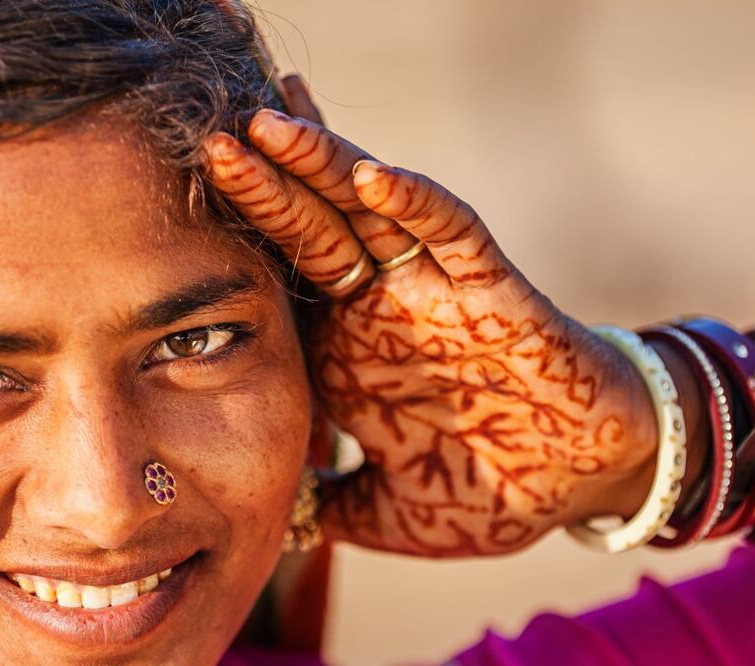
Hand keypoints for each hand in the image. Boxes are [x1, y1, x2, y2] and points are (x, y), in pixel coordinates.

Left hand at [205, 79, 658, 555]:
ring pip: (368, 213)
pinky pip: (451, 235)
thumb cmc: (488, 490)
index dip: (236, 243)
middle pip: (310, 230)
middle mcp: (383, 308)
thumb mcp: (385, 510)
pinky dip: (414, 205)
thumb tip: (269, 529)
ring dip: (322, 168)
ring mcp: (433, 292)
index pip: (280, 281)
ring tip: (267, 125)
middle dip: (262, 185)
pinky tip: (370, 178)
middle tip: (207, 137)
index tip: (172, 208)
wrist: (582, 485)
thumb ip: (326, 510)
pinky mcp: (492, 290)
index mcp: (349, 352)